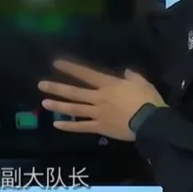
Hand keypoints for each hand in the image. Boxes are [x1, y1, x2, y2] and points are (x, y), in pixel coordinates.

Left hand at [38, 60, 164, 140]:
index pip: (86, 74)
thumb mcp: (142, 83)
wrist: (151, 122)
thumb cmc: (148, 100)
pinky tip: (57, 124)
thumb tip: (126, 72)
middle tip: (41, 85)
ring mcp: (98, 113)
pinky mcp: (100, 128)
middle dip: (57, 88)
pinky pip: (82, 127)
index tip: (56, 64)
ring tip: (44, 103)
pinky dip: (69, 126)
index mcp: (108, 85)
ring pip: (74, 109)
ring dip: (59, 105)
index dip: (70, 68)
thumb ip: (132, 76)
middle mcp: (99, 98)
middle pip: (74, 92)